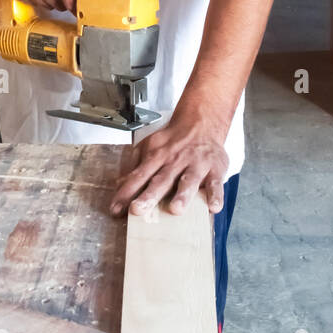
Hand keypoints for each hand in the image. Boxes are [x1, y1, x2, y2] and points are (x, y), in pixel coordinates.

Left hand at [109, 115, 228, 217]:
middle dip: (149, 196)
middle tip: (137, 210)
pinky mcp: (215, 170)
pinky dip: (215, 195)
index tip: (115, 209)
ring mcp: (196, 165)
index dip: (126, 192)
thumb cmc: (173, 141)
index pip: (139, 176)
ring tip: (175, 209)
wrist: (201, 123)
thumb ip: (135, 166)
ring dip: (182, 195)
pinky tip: (213, 207)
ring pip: (189, 181)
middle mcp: (176, 161)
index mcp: (157, 156)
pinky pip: (216, 184)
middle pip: (161, 180)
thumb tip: (119, 185)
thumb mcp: (150, 147)